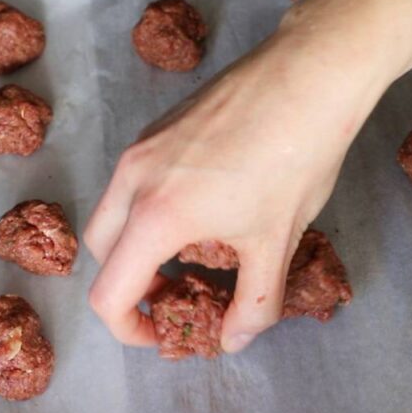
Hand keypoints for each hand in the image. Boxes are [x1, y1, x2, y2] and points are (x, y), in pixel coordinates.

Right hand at [84, 21, 390, 350]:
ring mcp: (141, 147)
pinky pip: (132, 183)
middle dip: (131, 287)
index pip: (109, 295)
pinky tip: (204, 208)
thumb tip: (235, 339)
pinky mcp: (157, 127)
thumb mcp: (277, 243)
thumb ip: (252, 303)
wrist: (310, 73)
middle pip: (102, 256)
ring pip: (113, 215)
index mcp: (155, 217)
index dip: (130, 330)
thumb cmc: (297, 156)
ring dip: (139, 248)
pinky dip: (149, 210)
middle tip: (178, 295)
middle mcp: (133, 179)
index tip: (164, 333)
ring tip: (195, 254)